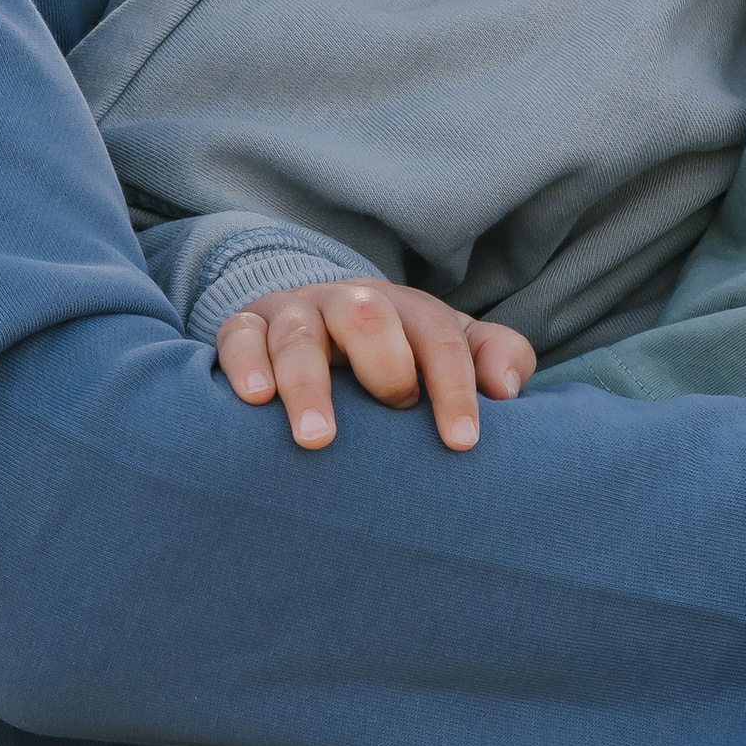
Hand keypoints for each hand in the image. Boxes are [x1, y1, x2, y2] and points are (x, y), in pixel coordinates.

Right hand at [215, 281, 535, 452]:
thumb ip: (495, 356)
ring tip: (318, 438)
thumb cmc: (398, 353)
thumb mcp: (449, 348)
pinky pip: (238, 338)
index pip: (437, 338)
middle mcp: (350, 304)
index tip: (462, 441)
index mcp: (406, 310)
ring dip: (307, 384)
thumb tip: (508, 388)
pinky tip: (255, 401)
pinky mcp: (246, 327)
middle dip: (384, 363)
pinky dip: (244, 365)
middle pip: (368, 316)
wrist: (319, 318)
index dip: (453, 387)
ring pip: (298, 335)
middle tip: (395, 411)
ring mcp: (294, 313)